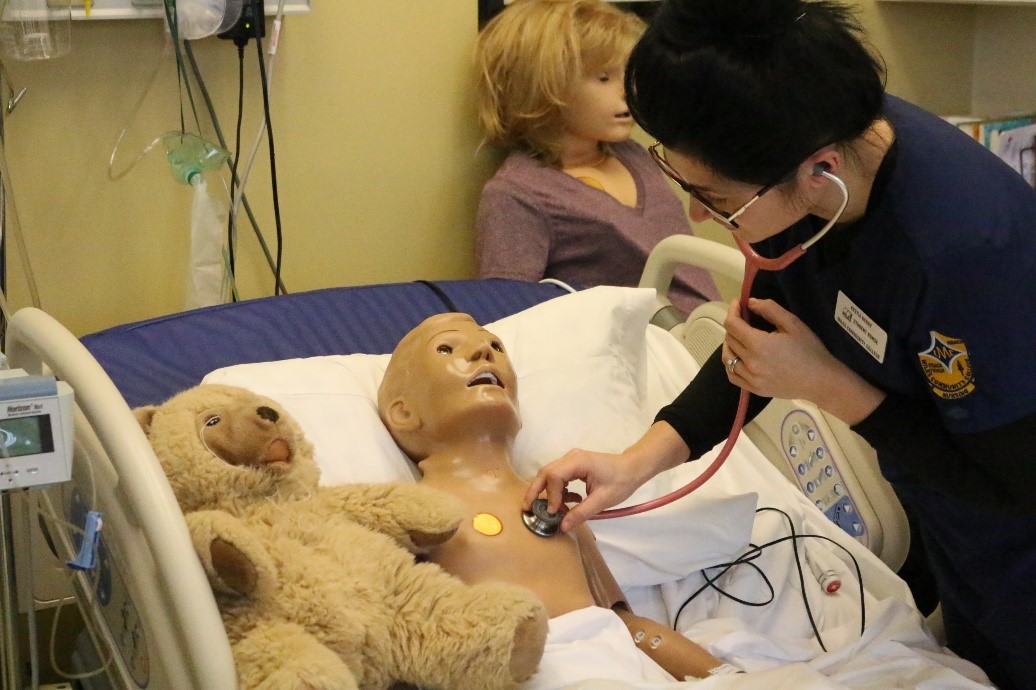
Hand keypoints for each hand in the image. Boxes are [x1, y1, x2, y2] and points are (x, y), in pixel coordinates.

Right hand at [523, 449, 641, 531]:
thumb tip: (562, 526)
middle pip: (546, 472)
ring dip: (548, 492)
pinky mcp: (574, 465)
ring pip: (550, 474)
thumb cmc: (621, 482)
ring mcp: (571, 460)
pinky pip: (559, 476)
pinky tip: (569, 501)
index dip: (551, 495)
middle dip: (535, 491)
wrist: (633, 468)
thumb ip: (581, 512)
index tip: (554, 512)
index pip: (554, 476)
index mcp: (578, 462)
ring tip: (553, 510)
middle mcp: (571, 457)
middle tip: (527, 508)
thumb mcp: (602, 500)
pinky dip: (558, 490)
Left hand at [723, 298, 883, 424]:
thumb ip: (769, 309)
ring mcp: (750, 378)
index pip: (732, 325)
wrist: (821, 380)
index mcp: (758, 344)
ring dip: (730, 344)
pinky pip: (732, 375)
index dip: (732, 311)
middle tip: (744, 319)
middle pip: (729, 339)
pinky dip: (730, 364)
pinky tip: (738, 357)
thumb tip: (750, 303)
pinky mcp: (754, 389)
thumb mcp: (793, 324)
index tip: (738, 304)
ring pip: (727, 358)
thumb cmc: (809, 350)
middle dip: (733, 325)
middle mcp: (750, 362)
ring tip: (740, 337)